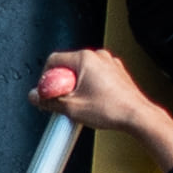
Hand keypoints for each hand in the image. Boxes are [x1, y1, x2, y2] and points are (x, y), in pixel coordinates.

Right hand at [32, 40, 172, 168]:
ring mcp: (109, 63)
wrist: (137, 116)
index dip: (46, 78)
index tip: (48, 92)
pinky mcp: (116, 73)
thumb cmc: (111, 109)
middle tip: (64, 101)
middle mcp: (98, 56)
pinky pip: (95, 76)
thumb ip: (49, 101)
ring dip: (77, 87)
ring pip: (82, 72)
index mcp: (85, 58)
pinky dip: (90, 87)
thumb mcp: (71, 107)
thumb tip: (36, 97)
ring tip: (81, 104)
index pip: (54, 60)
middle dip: (62, 84)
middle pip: (68, 66)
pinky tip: (93, 103)